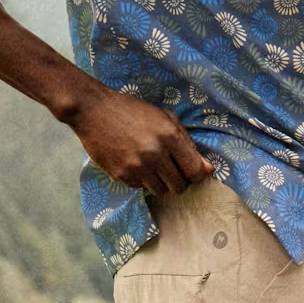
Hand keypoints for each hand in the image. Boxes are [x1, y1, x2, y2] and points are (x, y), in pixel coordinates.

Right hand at [66, 86, 214, 195]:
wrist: (94, 110)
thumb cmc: (133, 111)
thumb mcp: (165, 119)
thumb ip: (188, 145)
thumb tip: (209, 170)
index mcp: (169, 137)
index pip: (195, 172)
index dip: (196, 175)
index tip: (190, 170)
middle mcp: (155, 155)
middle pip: (180, 187)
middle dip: (178, 180)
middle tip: (170, 168)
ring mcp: (138, 168)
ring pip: (162, 191)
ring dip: (161, 182)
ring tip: (151, 165)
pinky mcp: (123, 176)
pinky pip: (143, 189)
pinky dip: (143, 181)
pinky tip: (135, 163)